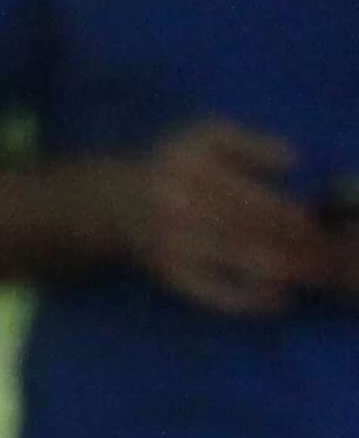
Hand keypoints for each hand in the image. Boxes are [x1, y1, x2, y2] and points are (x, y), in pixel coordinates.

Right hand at [118, 119, 340, 316]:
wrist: (113, 203)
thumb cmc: (171, 165)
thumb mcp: (204, 135)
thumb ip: (249, 143)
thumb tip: (293, 163)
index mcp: (193, 171)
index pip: (249, 196)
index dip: (285, 213)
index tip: (315, 223)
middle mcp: (180, 209)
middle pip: (246, 229)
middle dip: (290, 244)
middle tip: (324, 256)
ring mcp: (173, 247)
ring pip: (234, 260)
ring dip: (278, 270)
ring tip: (312, 275)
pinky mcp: (169, 276)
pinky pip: (210, 292)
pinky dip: (244, 299)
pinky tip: (276, 301)